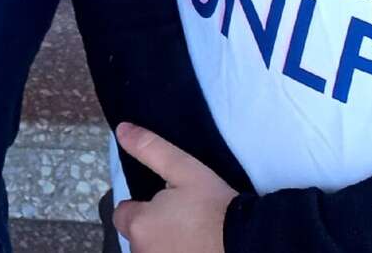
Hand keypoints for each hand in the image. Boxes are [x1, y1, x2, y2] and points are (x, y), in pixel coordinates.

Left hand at [111, 123, 236, 252]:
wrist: (250, 243)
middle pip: (137, 237)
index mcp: (139, 225)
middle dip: (152, 228)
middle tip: (183, 220)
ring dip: (164, 246)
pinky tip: (197, 249)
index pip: (122, 214)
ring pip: (152, 252)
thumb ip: (150, 149)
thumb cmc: (215, 206)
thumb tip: (121, 130)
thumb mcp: (185, 169)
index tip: (165, 205)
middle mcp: (142, 252)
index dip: (140, 207)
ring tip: (193, 237)